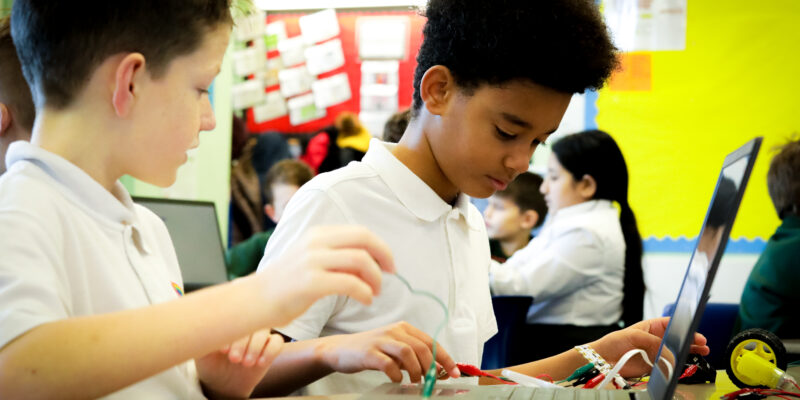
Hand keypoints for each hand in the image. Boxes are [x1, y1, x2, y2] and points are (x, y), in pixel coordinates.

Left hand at [196, 329, 283, 398]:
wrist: (222, 381)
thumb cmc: (211, 362)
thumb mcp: (203, 352)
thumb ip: (207, 339)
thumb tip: (211, 329)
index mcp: (229, 321)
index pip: (234, 316)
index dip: (231, 332)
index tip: (223, 350)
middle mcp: (246, 325)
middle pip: (251, 322)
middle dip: (243, 342)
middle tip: (234, 359)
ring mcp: (259, 335)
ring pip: (264, 331)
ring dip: (255, 347)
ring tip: (245, 363)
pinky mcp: (270, 346)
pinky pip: (277, 342)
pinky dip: (270, 352)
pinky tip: (259, 363)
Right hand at [256, 226, 395, 327]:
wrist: (253, 301)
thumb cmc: (284, 285)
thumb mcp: (309, 259)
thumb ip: (334, 256)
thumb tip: (367, 261)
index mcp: (317, 234)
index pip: (359, 232)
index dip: (380, 246)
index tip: (388, 263)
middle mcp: (315, 242)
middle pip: (364, 239)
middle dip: (384, 255)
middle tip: (391, 273)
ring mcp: (312, 261)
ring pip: (360, 260)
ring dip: (375, 278)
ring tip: (376, 292)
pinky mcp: (310, 282)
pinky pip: (350, 283)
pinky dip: (365, 292)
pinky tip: (366, 300)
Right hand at [315, 321, 460, 382]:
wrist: (340, 350)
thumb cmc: (371, 351)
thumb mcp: (395, 351)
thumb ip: (414, 357)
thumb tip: (438, 370)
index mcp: (403, 328)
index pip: (431, 342)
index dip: (445, 358)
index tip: (454, 372)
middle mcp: (394, 330)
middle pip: (422, 347)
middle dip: (431, 367)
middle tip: (430, 381)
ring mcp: (381, 340)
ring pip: (408, 352)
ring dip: (416, 370)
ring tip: (414, 381)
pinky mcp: (369, 352)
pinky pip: (388, 364)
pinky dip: (396, 374)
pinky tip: (395, 379)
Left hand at [590, 317, 708, 377]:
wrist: (604, 360)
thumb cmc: (614, 343)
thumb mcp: (634, 336)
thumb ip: (652, 342)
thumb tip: (667, 352)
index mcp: (651, 327)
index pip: (671, 324)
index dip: (684, 327)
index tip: (694, 331)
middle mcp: (656, 340)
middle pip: (678, 339)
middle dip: (691, 340)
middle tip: (703, 343)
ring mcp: (657, 353)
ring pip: (677, 352)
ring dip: (690, 352)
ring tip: (702, 352)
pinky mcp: (655, 366)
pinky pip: (671, 365)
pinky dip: (680, 365)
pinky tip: (688, 363)